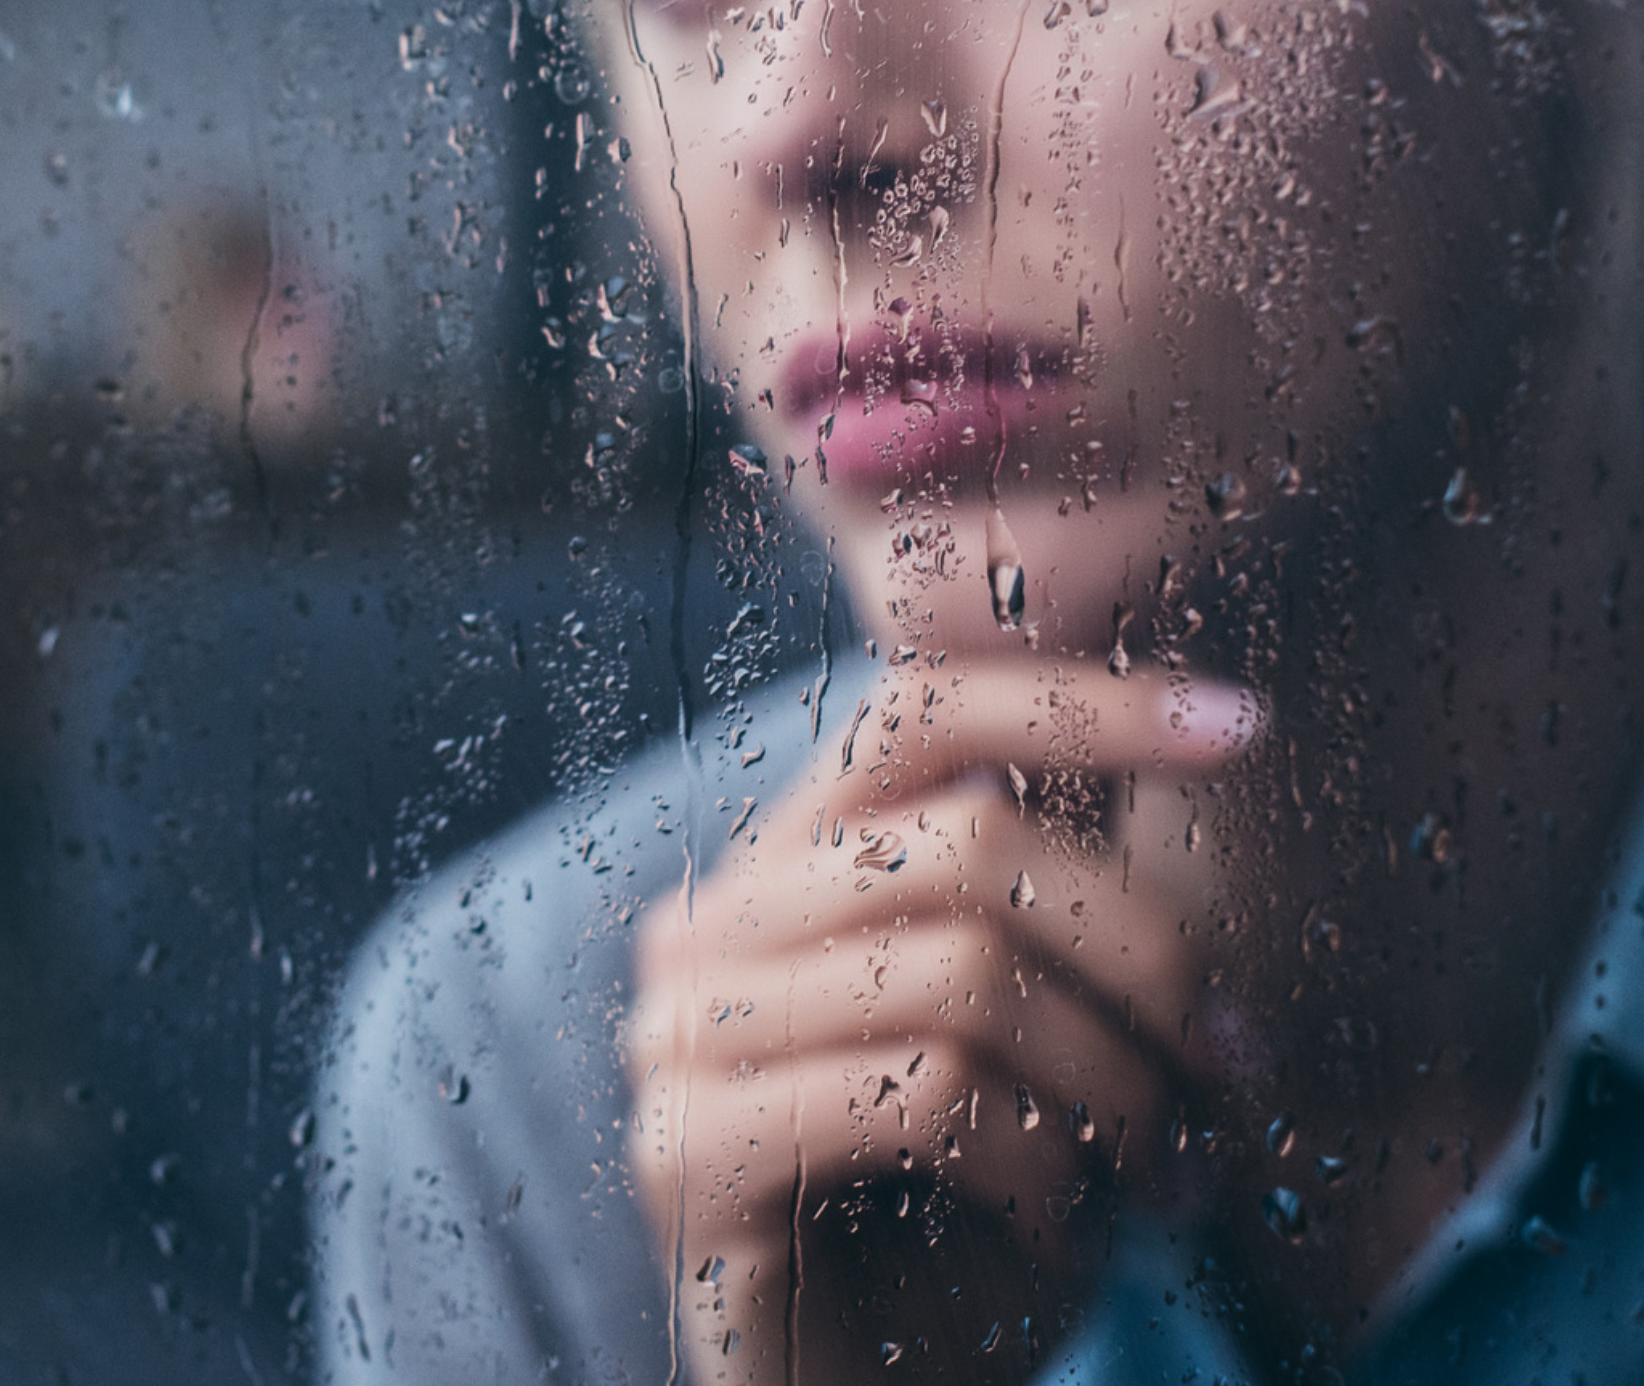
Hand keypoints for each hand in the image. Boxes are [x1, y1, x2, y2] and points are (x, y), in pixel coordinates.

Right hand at [624, 661, 1258, 1383]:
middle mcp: (710, 922)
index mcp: (782, 864)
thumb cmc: (956, 1216)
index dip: (1078, 701)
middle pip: (966, 839)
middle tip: (1234, 1064)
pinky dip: (1042, 1164)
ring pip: (962, 969)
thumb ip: (1047, 891)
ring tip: (1170, 1172)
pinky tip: (1065, 1224)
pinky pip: (924, 1095)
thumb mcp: (1022, 1031)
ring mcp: (682, 1031)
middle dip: (1145, 947)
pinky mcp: (690, 1151)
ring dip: (1116, 1082)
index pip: (916, 713)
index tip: (1242, 723)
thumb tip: (1179, 724)